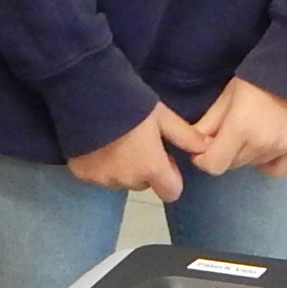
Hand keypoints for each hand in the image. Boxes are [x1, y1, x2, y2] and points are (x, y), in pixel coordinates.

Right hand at [68, 103, 207, 202]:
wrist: (84, 94)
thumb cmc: (129, 102)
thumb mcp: (162, 116)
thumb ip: (184, 136)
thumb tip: (205, 148)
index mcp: (150, 168)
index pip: (171, 193)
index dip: (171, 178)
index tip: (163, 157)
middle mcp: (126, 180)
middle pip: (144, 184)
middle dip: (144, 170)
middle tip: (137, 143)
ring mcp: (101, 179)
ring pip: (121, 181)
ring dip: (122, 169)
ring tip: (116, 140)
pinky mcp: (81, 174)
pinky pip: (99, 176)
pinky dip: (100, 165)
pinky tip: (97, 143)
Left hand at [187, 78, 286, 178]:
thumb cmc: (256, 78)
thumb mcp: (227, 96)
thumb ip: (208, 123)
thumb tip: (193, 146)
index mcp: (239, 129)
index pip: (213, 165)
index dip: (203, 159)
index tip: (204, 149)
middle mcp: (260, 145)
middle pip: (232, 164)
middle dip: (225, 153)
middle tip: (230, 133)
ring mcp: (281, 149)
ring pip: (252, 164)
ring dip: (246, 154)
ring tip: (252, 131)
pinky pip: (275, 170)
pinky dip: (267, 164)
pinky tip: (266, 149)